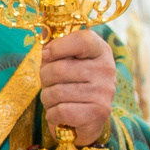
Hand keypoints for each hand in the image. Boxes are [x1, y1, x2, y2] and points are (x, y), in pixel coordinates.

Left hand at [39, 30, 116, 146]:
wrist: (88, 121)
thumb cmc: (73, 85)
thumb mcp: (67, 61)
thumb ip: (56, 47)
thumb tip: (43, 28)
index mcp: (100, 51)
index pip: (82, 39)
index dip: (58, 47)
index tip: (47, 55)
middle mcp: (107, 69)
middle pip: (59, 69)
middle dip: (44, 79)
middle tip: (49, 84)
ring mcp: (104, 92)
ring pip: (56, 92)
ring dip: (47, 99)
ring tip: (55, 100)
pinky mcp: (98, 114)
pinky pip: (60, 111)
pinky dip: (52, 115)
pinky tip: (59, 115)